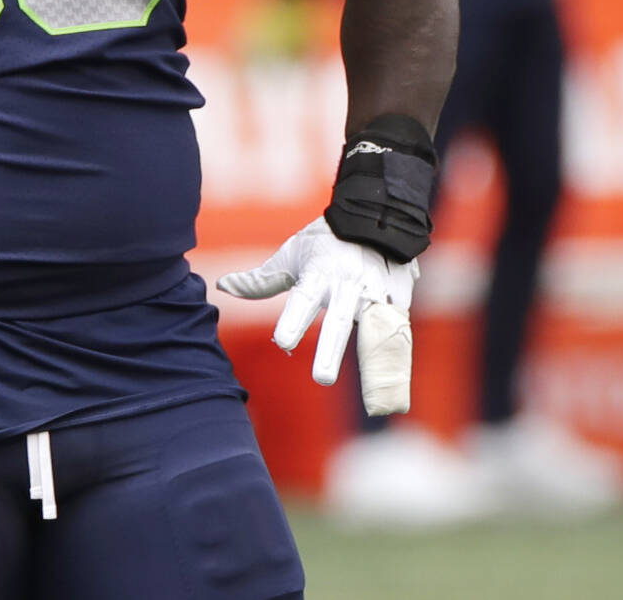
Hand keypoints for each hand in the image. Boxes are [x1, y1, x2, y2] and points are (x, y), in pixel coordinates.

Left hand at [218, 217, 417, 414]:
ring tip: (378, 405)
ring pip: (377, 334)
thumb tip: (222, 285)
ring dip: (377, 369)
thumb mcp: (292, 255)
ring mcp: (377, 295)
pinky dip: (398, 366)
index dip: (293, 320)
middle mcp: (348, 286)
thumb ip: (262, 280)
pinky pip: (399, 338)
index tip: (282, 342)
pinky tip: (397, 398)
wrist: (379, 216)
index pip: (302, 299)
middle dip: (330, 350)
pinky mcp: (400, 302)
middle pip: (338, 321)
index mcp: (320, 274)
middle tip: (322, 379)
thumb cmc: (326, 240)